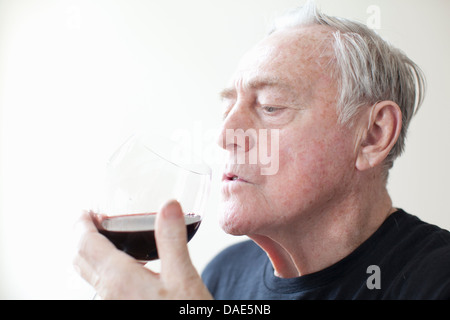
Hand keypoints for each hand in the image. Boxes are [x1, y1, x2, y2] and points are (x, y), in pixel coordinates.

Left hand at [73, 200, 212, 299]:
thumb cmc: (183, 314)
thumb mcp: (183, 277)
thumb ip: (172, 240)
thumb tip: (168, 205)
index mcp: (120, 279)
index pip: (86, 244)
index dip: (81, 224)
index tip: (84, 211)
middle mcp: (109, 293)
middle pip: (81, 258)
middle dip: (82, 236)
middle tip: (94, 221)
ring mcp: (112, 305)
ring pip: (89, 274)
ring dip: (91, 252)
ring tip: (108, 239)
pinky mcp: (121, 309)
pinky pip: (101, 286)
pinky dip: (102, 268)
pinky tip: (127, 268)